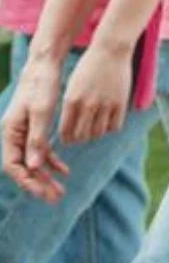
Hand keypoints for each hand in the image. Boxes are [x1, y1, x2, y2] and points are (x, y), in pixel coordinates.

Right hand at [1, 52, 68, 201]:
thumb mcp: (42, 112)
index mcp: (10, 133)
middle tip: (55, 198)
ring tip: (60, 191)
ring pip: (32, 161)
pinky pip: (40, 151)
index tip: (44, 192)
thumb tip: (32, 168)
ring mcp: (23, 133)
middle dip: (38, 184)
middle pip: (23, 168)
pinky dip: (51, 161)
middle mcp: (13, 135)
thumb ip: (37, 139)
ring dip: (45, 176)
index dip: (28, 181)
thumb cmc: (42, 85)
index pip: (14, 166)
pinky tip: (64, 170)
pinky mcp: (34, 128)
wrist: (45, 64)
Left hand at [59, 39, 133, 144]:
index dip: (67, 138)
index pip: (66, 132)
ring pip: (98, 133)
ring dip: (96, 133)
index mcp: (71, 100)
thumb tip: (69, 128)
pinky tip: (108, 120)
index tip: (69, 137)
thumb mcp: (73, 86)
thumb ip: (70, 107)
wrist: (110, 49)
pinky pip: (114, 127)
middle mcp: (87, 105)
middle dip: (80, 138)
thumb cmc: (89, 66)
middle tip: (83, 134)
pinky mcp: (120, 102)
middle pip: (81, 136)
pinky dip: (110, 127)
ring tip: (96, 127)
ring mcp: (105, 104)